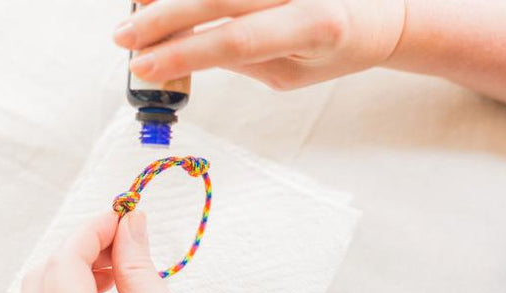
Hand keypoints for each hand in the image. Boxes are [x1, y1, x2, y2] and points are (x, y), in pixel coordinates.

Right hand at [113, 0, 404, 89]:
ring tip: (136, 11)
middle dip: (163, 18)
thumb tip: (184, 51)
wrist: (382, 10)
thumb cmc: (336, 50)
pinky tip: (166, 0)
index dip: (184, 54)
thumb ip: (242, 59)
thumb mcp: (293, 72)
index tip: (142, 66)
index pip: (237, 41)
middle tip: (122, 36)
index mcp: (316, 27)